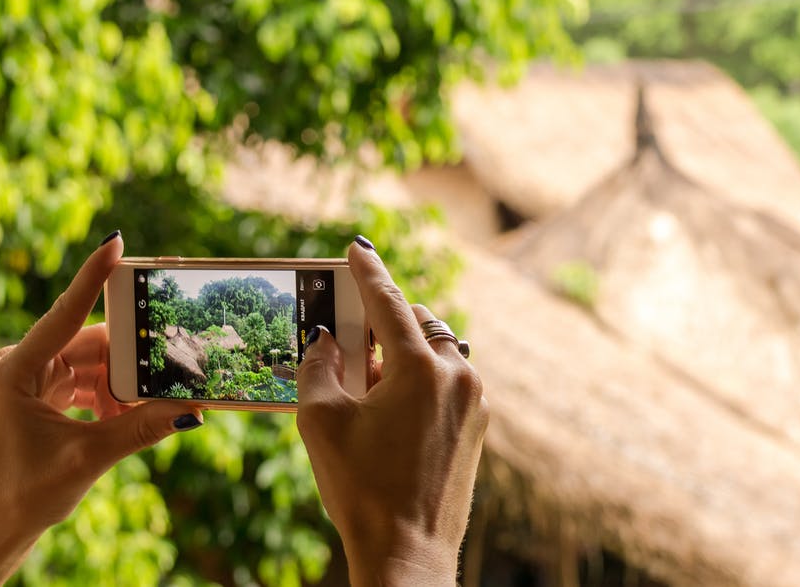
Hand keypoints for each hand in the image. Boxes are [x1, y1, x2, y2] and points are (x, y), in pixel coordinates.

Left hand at [0, 233, 202, 584]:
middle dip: (133, 357)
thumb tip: (192, 409)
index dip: (93, 278)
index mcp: (17, 369)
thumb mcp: (87, 459)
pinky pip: (96, 380)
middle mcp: (25, 364)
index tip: (117, 244)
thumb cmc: (24, 492)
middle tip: (174, 362)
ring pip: (100, 362)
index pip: (65, 314)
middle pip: (94, 340)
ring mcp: (38, 377)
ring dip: (127, 384)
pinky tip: (130, 418)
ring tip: (150, 405)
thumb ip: (139, 430)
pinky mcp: (51, 392)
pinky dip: (118, 397)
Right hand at [296, 238, 487, 586]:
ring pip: (437, 354)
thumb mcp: (322, 421)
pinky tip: (391, 411)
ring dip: (404, 356)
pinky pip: (449, 383)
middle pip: (419, 325)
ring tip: (367, 387)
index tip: (358, 248)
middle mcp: (457, 375)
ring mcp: (475, 401)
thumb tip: (324, 339)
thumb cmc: (361, 487)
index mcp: (420, 367)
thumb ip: (319, 366)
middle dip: (385, 326)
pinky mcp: (479, 426)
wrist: (408, 552)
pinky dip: (422, 382)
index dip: (368, 272)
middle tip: (350, 341)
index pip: (389, 302)